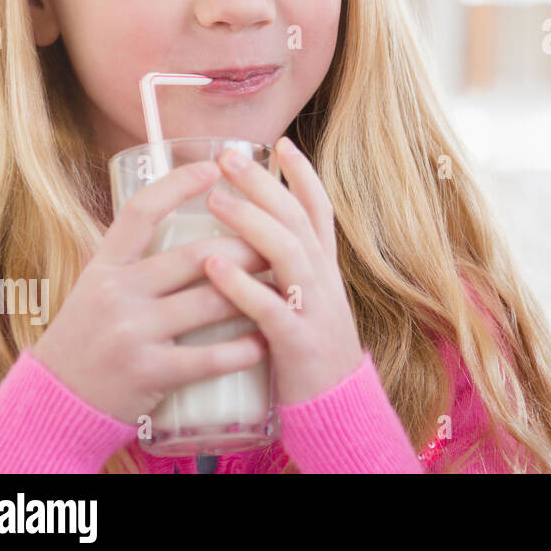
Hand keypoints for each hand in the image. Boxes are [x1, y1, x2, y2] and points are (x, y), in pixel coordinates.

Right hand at [31, 161, 272, 424]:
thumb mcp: (96, 288)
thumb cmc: (87, 339)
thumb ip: (132, 257)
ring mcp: (131, 334)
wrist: (54, 403)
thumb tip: (174, 208)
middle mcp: (115, 294)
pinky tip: (264, 341)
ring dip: (256, 295)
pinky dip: (244, 349)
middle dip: (248, 246)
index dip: (179, 185)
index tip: (215, 167)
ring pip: (210, 303)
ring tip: (285, 288)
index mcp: (104, 267)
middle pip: (195, 255)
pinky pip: (209, 357)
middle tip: (279, 243)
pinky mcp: (147, 374)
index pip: (141, 211)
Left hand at [204, 136, 363, 406]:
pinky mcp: (297, 342)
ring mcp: (313, 308)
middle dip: (264, 184)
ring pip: (287, 253)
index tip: (280, 142)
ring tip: (215, 200)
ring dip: (250, 222)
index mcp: (325, 267)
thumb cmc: (309, 350)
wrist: (336, 407)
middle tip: (228, 157)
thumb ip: (288, 267)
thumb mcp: (308, 298)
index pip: (318, 208)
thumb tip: (254, 233)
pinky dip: (241, 285)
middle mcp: (323, 279)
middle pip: (297, 218)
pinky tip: (214, 267)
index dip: (302, 174)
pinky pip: (270, 308)